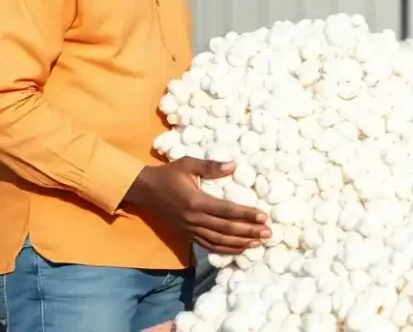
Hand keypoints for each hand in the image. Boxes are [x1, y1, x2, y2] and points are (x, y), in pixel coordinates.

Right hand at [123, 159, 269, 254]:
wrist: (144, 190)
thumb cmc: (168, 174)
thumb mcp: (188, 164)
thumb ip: (210, 166)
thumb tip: (233, 165)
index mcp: (196, 201)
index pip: (226, 210)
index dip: (246, 214)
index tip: (264, 217)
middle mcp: (194, 218)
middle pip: (226, 228)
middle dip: (249, 232)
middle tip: (268, 233)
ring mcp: (190, 229)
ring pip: (218, 240)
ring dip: (239, 243)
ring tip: (258, 243)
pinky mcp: (187, 234)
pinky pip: (207, 245)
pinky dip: (224, 249)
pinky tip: (239, 249)